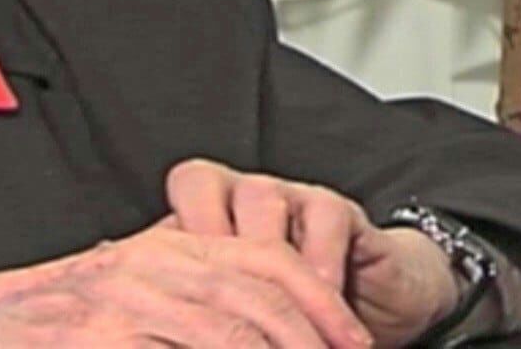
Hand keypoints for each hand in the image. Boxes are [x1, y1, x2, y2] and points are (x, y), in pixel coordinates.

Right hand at [0, 221, 376, 346]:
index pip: (258, 259)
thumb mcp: (111, 293)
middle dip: (315, 330)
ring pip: (230, 327)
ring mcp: (122, 305)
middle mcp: (144, 267)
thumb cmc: (30, 324)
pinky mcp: (100, 336)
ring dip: (279, 347)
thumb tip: (239, 322)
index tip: (350, 334)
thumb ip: (171, 295)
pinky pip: (186, 348)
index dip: (316, 298)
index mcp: (155, 250)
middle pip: (259, 290)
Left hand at [165, 159, 462, 346]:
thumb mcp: (230, 314)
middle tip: (212, 302)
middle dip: (204, 243)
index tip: (173, 304)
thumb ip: (198, 310)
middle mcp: (237, 195)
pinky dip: (317, 262)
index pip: (167, 207)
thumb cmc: (281, 316)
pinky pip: (321, 217)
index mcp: (200, 215)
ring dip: (262, 261)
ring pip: (259, 198)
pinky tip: (319, 304)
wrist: (370, 306)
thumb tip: (150, 335)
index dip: (164, 250)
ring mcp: (286, 195)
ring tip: (271, 317)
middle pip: (202, 186)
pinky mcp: (335, 208)